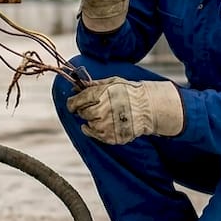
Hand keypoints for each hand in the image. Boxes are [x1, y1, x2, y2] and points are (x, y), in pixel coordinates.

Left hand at [66, 76, 183, 144]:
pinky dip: (96, 130)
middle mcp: (99, 111)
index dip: (73, 103)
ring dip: (93, 120)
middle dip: (85, 110)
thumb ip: (93, 86)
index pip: (74, 102)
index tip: (73, 104)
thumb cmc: (130, 92)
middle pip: (81, 113)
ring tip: (106, 115)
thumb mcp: (112, 83)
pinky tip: (103, 124)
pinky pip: (95, 135)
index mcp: (97, 95)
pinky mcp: (109, 137)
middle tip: (96, 107)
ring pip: (88, 124)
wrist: (147, 108)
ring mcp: (104, 126)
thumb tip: (76, 88)